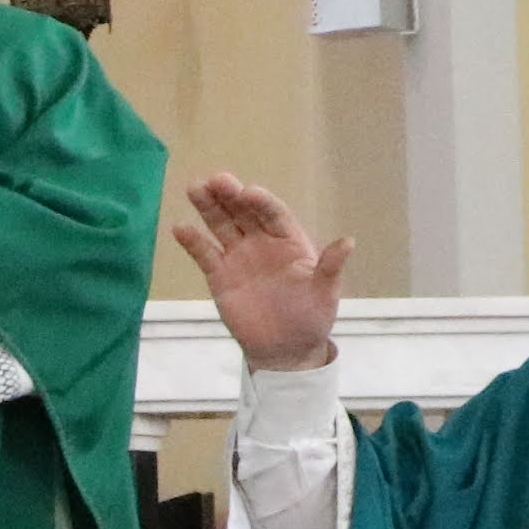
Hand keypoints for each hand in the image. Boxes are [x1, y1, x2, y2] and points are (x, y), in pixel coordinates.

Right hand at [170, 172, 350, 371]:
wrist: (285, 348)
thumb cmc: (311, 317)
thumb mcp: (324, 292)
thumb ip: (330, 267)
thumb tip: (348, 241)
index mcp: (288, 240)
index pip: (273, 214)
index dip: (262, 202)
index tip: (248, 192)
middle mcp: (261, 241)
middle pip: (243, 213)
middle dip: (230, 196)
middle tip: (216, 180)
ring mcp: (238, 256)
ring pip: (221, 225)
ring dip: (208, 207)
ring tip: (194, 189)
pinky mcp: (219, 275)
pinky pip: (204, 254)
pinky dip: (192, 241)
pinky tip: (180, 228)